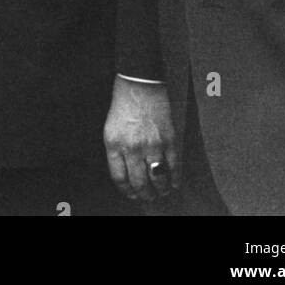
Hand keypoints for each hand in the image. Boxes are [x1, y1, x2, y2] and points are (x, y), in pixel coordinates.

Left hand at [103, 77, 177, 201]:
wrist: (140, 86)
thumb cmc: (123, 108)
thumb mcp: (111, 131)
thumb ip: (117, 153)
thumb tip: (127, 176)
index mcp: (114, 145)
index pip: (119, 178)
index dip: (127, 191)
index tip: (132, 195)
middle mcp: (132, 148)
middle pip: (139, 183)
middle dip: (144, 195)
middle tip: (148, 197)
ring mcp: (152, 145)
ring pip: (157, 180)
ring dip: (160, 190)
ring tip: (161, 193)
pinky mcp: (169, 140)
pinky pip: (173, 167)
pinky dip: (174, 179)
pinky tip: (173, 184)